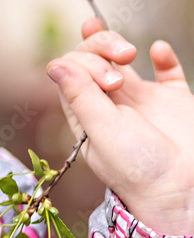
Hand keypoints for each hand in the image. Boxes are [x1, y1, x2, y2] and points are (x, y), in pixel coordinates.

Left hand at [46, 17, 193, 235]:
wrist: (185, 192)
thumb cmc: (138, 171)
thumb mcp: (102, 132)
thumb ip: (80, 96)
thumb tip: (55, 65)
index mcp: (86, 113)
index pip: (71, 71)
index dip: (85, 62)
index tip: (110, 81)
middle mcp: (110, 104)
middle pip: (91, 59)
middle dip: (100, 48)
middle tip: (121, 61)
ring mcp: (141, 101)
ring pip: (120, 60)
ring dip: (117, 45)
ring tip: (128, 52)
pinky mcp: (172, 101)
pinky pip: (165, 71)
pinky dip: (162, 57)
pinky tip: (157, 49)